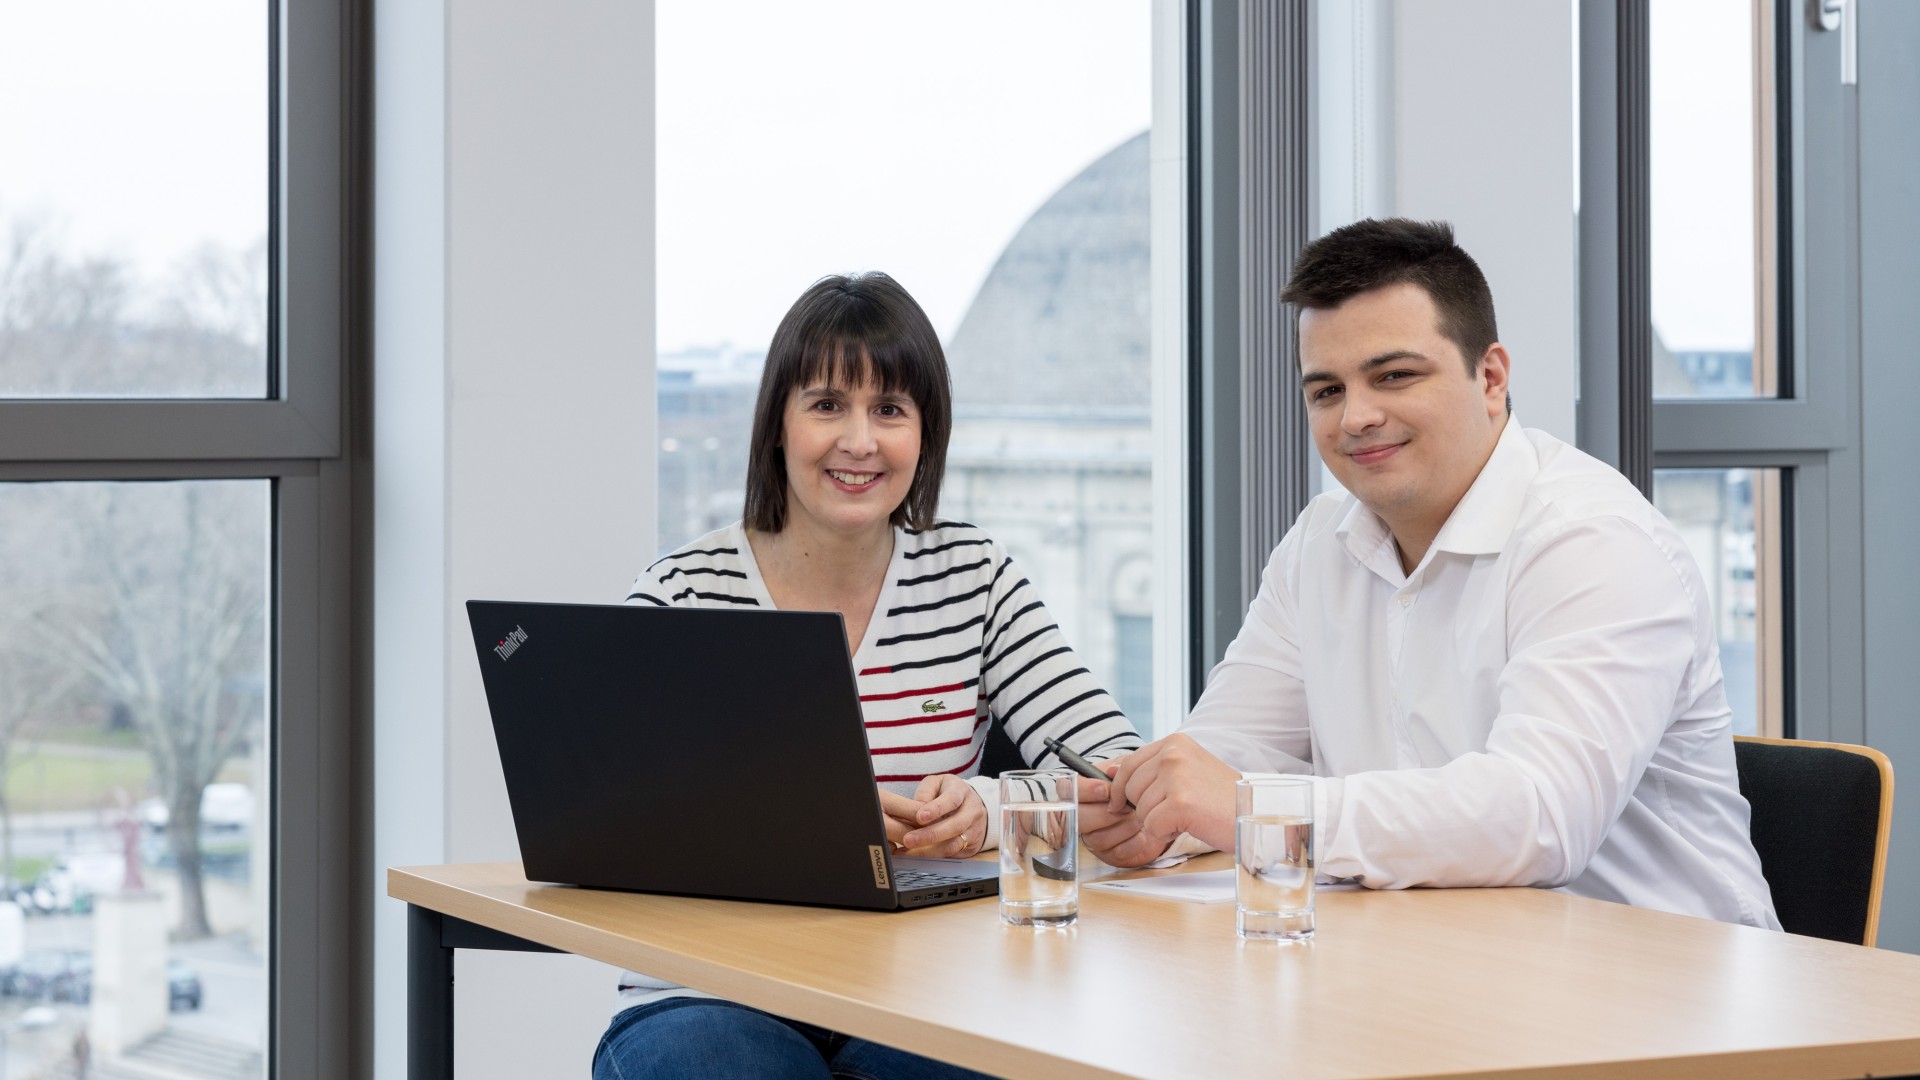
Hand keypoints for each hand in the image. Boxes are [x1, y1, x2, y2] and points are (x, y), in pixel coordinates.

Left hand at [878, 775, 985, 857]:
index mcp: (962, 792)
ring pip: (954, 844)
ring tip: (908, 852)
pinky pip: (953, 855)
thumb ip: (925, 792)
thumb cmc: (948, 793)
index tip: (919, 817)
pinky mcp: (971, 847)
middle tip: (908, 840)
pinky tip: (916, 856)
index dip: (936, 809)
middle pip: (955, 826)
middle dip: (930, 835)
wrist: (973, 806)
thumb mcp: (937, 784)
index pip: (951, 800)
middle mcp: (972, 812)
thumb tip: (916, 808)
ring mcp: (974, 831)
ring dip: (930, 851)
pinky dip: (934, 857)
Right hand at [1073, 755, 1171, 866]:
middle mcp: (1081, 817)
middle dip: (1106, 813)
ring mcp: (1092, 838)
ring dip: (1125, 826)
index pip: (1068, 790)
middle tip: (1127, 807)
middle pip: (1079, 819)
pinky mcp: (1108, 855)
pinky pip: (1118, 852)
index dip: (1086, 791)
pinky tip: (1143, 832)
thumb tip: (1113, 771)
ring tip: (1139, 816)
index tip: (1106, 788)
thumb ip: (1122, 768)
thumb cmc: (1134, 788)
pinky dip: (1136, 840)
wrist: (1154, 811)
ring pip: (1098, 838)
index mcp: (1080, 791)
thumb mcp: (1129, 770)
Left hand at [1105, 734, 1239, 854]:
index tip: (1120, 803)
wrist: (1256, 812)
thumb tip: (1108, 770)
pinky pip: (1152, 826)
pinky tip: (1189, 824)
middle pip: (1130, 789)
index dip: (1121, 788)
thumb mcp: (1186, 770)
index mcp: (1174, 743)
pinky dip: (1166, 833)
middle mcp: (1173, 754)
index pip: (1128, 764)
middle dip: (1145, 807)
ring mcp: (1176, 777)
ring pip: (1140, 810)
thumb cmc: (1222, 797)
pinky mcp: (1180, 802)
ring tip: (1188, 815)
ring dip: (1159, 821)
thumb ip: (1151, 768)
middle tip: (1175, 810)